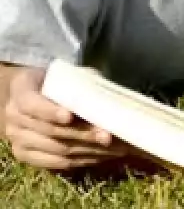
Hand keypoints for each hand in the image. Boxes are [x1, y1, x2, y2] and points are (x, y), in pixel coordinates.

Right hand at [4, 67, 132, 170]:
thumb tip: (108, 100)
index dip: (50, 112)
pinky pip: (55, 163)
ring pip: (56, 149)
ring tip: (115, 150)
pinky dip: (81, 160)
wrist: (37, 95)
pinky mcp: (25, 156)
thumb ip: (83, 83)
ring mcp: (18, 139)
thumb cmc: (59, 81)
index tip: (70, 116)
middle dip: (82, 135)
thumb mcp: (68, 75)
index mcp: (21, 90)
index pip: (32, 104)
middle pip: (50, 131)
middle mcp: (14, 117)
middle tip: (108, 137)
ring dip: (88, 151)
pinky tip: (101, 157)